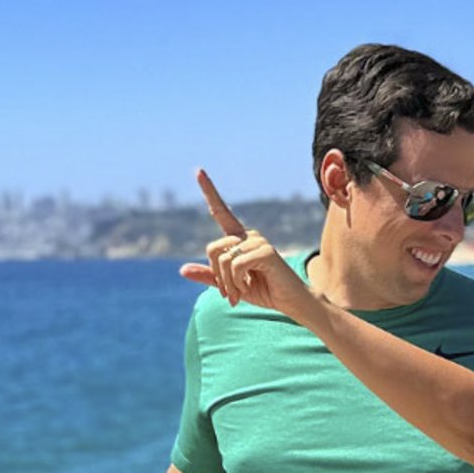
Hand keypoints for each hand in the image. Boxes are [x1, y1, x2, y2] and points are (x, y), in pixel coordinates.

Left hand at [176, 169, 315, 320]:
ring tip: (241, 293)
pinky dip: (237, 282)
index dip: (209, 191)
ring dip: (228, 283)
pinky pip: (235, 265)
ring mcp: (258, 241)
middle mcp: (249, 235)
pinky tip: (249, 287)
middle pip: (212, 249)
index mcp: (239, 239)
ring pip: (223, 259)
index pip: (221, 212)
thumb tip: (182, 270)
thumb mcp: (230, 285)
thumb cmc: (264, 291)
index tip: (198, 170)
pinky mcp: (266, 251)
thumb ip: (210, 276)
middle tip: (230, 293)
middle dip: (217, 276)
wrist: (291, 302)